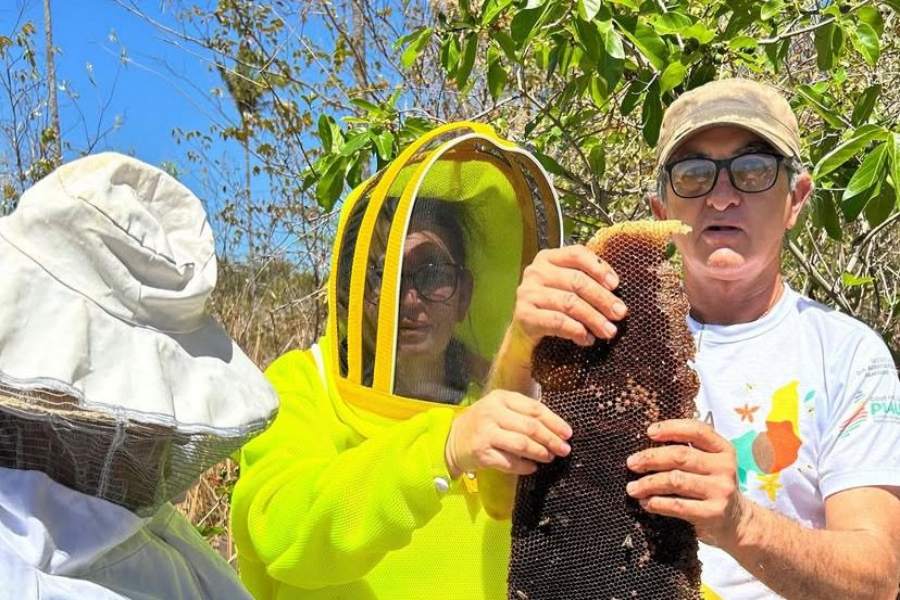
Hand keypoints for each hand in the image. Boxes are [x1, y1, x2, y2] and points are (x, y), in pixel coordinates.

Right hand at [444, 389, 571, 478]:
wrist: (452, 440)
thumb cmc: (483, 423)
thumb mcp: (500, 410)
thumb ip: (523, 414)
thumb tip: (556, 428)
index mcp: (501, 398)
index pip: (534, 408)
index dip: (554, 422)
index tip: (568, 433)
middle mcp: (493, 413)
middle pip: (531, 427)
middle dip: (551, 439)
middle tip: (564, 449)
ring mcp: (486, 432)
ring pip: (522, 444)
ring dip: (540, 453)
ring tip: (549, 457)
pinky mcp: (481, 452)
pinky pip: (509, 461)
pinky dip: (524, 466)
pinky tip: (532, 468)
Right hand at [511, 245, 626, 351]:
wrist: (523, 333)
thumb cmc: (552, 307)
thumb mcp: (568, 289)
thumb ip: (587, 284)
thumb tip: (617, 301)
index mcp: (548, 258)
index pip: (576, 254)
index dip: (599, 268)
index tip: (615, 285)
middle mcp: (536, 272)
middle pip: (576, 280)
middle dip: (602, 298)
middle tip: (619, 314)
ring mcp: (528, 293)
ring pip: (569, 302)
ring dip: (594, 318)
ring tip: (608, 331)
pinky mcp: (524, 315)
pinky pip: (557, 321)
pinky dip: (576, 330)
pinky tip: (587, 339)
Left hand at [625, 419, 749, 548]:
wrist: (737, 523)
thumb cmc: (712, 487)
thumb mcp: (710, 464)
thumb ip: (689, 450)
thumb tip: (648, 441)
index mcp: (724, 449)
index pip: (698, 430)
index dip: (671, 428)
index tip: (649, 432)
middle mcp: (725, 467)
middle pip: (680, 455)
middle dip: (651, 458)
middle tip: (631, 463)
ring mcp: (720, 490)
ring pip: (675, 480)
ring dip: (648, 483)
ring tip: (633, 488)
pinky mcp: (713, 513)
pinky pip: (677, 505)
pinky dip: (656, 503)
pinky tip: (646, 503)